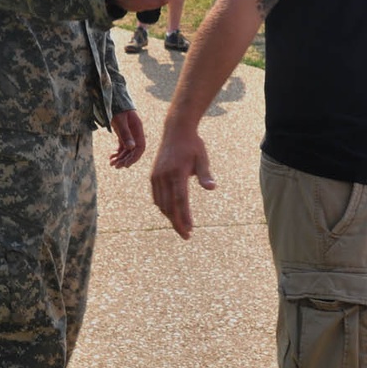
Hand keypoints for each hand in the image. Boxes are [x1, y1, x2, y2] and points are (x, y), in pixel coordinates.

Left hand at [109, 109, 145, 168]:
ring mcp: (129, 134)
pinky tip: (111, 157)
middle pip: (133, 150)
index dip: (134, 157)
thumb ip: (125, 133)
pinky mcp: (122, 134)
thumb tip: (131, 148)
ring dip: (120, 157)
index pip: (140, 147)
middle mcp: (135, 133)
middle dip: (125, 159)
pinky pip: (122, 146)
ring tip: (112, 164)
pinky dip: (117, 152)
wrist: (112, 98)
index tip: (126, 164)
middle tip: (116, 166)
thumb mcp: (120, 121)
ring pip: (127, 150)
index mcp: (137, 129)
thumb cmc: (116, 108)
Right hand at [150, 125, 215, 239]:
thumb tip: (212, 188)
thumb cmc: (193, 145)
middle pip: (169, 206)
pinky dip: (163, 208)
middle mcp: (164, 176)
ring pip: (161, 204)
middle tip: (186, 236)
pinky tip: (171, 214)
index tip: (190, 229)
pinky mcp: (154, 177)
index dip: (184, 216)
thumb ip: (205, 174)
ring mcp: (157, 177)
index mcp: (176, 173)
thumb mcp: (202, 158)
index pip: (180, 200)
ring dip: (170, 217)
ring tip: (181, 227)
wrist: (176, 131)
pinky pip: (157, 197)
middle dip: (177, 223)